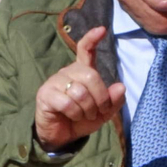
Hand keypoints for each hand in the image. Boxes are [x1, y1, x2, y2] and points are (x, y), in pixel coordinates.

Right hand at [34, 27, 125, 152]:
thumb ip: (113, 101)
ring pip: (80, 91)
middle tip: (99, 111)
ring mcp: (54, 82)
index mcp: (81, 72)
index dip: (92, 39)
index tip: (102, 29)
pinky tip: (72, 117)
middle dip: (100, 97)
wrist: (61, 137)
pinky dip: (76, 113)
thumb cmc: (81, 120)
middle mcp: (67, 73)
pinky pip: (68, 102)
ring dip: (88, 108)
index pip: (85, 50)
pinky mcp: (45, 94)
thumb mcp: (103, 113)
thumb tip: (120, 87)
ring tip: (85, 116)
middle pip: (90, 75)